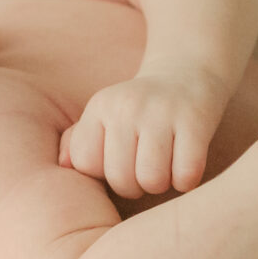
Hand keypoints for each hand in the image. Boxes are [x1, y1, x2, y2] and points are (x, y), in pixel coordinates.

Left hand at [63, 71, 225, 196]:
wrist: (189, 72)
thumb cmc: (141, 108)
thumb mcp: (105, 116)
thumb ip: (79, 141)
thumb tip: (62, 167)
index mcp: (100, 106)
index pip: (84, 164)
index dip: (103, 173)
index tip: (120, 161)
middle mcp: (127, 106)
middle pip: (120, 179)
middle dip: (135, 186)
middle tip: (146, 169)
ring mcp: (162, 112)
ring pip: (152, 180)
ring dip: (162, 185)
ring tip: (166, 167)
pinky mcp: (195, 121)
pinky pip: (185, 175)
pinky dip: (186, 180)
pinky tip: (186, 163)